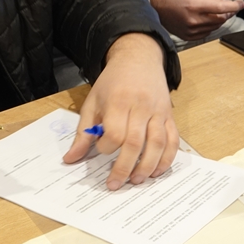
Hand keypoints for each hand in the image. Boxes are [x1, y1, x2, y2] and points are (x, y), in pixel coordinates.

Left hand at [64, 34, 177, 189]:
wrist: (139, 59)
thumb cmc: (113, 82)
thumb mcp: (92, 102)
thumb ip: (83, 132)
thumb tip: (70, 159)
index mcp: (118, 101)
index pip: (115, 133)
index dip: (107, 148)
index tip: (100, 150)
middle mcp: (141, 106)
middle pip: (135, 142)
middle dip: (125, 167)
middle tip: (115, 184)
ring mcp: (158, 111)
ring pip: (157, 143)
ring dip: (148, 166)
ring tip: (136, 181)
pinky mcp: (170, 116)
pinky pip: (173, 140)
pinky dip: (167, 158)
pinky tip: (156, 171)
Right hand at [149, 0, 242, 39]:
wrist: (156, 4)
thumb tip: (226, 4)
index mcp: (195, 5)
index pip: (222, 9)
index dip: (235, 6)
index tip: (241, 4)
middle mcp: (194, 20)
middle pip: (220, 20)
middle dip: (227, 13)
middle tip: (228, 7)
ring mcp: (190, 30)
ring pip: (215, 27)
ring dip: (218, 20)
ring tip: (212, 11)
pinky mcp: (187, 36)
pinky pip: (206, 33)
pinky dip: (210, 26)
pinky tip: (204, 19)